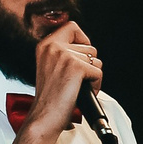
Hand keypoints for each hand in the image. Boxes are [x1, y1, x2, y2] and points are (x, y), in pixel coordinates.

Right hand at [28, 20, 101, 138]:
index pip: (72, 26)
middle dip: (89, 64)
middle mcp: (53, 46)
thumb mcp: (50, 66)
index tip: (80, 56)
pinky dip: (96, 85)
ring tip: (78, 87)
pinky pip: (99, 72)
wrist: (44, 117)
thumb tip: (85, 48)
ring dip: (92, 76)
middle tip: (77, 79)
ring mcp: (64, 55)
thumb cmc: (49, 97)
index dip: (82, 40)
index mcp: (45, 44)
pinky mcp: (76, 67)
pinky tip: (82, 92)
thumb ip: (63, 53)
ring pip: (96, 59)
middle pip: (89, 45)